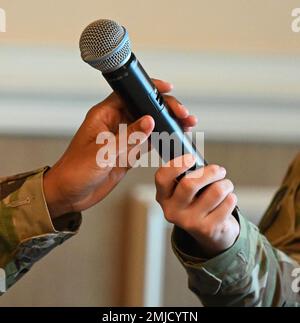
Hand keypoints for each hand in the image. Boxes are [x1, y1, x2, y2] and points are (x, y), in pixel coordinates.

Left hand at [43, 79, 196, 218]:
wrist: (69, 194)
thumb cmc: (74, 171)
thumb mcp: (101, 153)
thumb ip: (127, 137)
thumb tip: (149, 121)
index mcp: (104, 116)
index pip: (129, 95)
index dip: (149, 89)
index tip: (167, 89)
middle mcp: (115, 124)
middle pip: (144, 109)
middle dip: (165, 109)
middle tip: (183, 115)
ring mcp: (123, 139)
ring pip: (149, 126)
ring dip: (166, 124)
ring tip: (186, 125)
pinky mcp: (128, 154)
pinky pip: (148, 143)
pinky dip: (161, 140)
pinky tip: (173, 138)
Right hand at [155, 154, 239, 257]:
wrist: (210, 233)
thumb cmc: (198, 201)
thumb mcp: (186, 190)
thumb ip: (187, 174)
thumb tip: (198, 159)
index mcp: (164, 197)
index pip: (162, 178)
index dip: (176, 165)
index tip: (191, 157)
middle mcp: (173, 211)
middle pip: (189, 184)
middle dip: (210, 172)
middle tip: (219, 170)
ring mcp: (189, 222)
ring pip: (215, 191)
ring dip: (226, 184)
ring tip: (225, 186)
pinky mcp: (208, 229)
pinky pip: (227, 203)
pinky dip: (231, 197)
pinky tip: (226, 201)